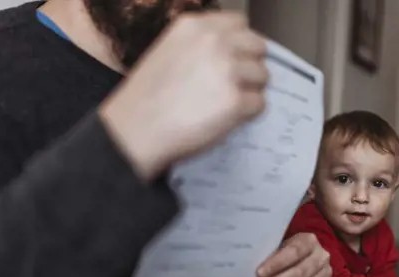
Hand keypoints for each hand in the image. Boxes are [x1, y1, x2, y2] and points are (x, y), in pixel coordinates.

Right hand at [99, 12, 268, 180]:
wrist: (136, 131)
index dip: (240, 43)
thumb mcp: (167, 51)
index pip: (239, 22)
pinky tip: (225, 119)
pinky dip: (248, 114)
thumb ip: (200, 45)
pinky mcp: (237, 101)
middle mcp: (215, 42)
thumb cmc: (146, 99)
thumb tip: (230, 52)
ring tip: (225, 105)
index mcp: (195, 26)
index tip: (234, 58)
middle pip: (258, 46)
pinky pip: (260, 104)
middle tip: (234, 85)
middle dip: (250, 65)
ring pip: (263, 76)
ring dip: (250, 91)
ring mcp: (228, 71)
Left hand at [254, 233, 332, 276]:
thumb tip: (259, 274)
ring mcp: (327, 273)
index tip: (259, 273)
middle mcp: (322, 256)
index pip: (294, 252)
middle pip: (301, 272)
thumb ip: (272, 257)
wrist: (302, 258)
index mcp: (309, 241)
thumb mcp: (278, 247)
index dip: (276, 264)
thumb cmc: (285, 252)